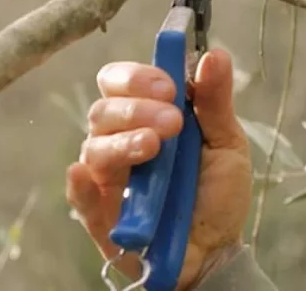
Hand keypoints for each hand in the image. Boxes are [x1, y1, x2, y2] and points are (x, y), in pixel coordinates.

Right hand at [65, 49, 251, 289]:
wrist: (218, 252)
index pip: (121, 82)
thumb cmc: (217, 193)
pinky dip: (78, 185)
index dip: (137, 77)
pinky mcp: (100, 215)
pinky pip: (79, 196)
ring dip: (122, 142)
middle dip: (135, 109)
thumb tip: (215, 53)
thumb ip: (215, 100)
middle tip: (173, 122)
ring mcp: (108, 178)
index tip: (169, 87)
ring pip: (94, 148)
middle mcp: (119, 140)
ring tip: (154, 148)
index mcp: (144, 116)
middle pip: (104, 111)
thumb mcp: (226, 143)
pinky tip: (84, 174)